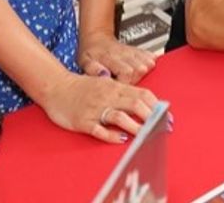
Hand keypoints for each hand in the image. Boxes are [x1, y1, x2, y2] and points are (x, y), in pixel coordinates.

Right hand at [38, 71, 158, 143]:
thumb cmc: (82, 87)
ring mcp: (95, 109)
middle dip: (152, 117)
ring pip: (119, 116)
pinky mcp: (83, 121)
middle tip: (162, 129)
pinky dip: (111, 135)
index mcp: (115, 87)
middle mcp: (107, 96)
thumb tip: (146, 102)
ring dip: (135, 127)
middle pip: (135, 104)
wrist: (55, 86)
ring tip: (146, 135)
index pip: (143, 94)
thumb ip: (124, 92)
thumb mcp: (106, 84)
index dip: (157, 106)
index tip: (167, 117)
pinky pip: (99, 129)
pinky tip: (120, 139)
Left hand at [78, 29, 155, 83]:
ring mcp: (132, 51)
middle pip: (139, 70)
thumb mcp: (84, 61)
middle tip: (127, 85)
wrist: (97, 38)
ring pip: (147, 64)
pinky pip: (150, 57)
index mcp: (109, 57)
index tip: (120, 88)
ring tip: (134, 79)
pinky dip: (150, 64)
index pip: (126, 72)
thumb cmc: (91, 53)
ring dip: (143, 73)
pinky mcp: (138, 50)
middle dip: (135, 80)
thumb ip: (92, 69)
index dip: (126, 82)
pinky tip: (143, 69)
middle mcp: (123, 53)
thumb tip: (103, 74)